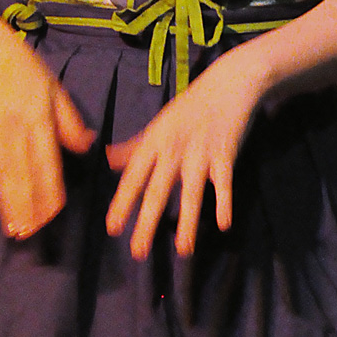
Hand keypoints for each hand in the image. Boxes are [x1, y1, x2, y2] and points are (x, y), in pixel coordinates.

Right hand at [0, 25, 94, 237]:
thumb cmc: (27, 71)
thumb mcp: (57, 90)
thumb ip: (70, 122)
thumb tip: (87, 146)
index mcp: (39, 118)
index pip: (47, 161)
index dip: (50, 188)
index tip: (55, 213)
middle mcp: (14, 129)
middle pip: (22, 174)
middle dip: (27, 206)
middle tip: (32, 233)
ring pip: (0, 175)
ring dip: (7, 205)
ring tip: (13, 230)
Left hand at [106, 44, 269, 260]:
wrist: (229, 84)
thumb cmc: (191, 105)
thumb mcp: (159, 122)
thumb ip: (135, 145)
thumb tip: (107, 160)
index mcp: (155, 140)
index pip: (134, 176)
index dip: (122, 203)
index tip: (112, 228)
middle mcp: (174, 148)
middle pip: (158, 191)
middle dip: (146, 222)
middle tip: (138, 252)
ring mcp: (201, 152)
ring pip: (191, 192)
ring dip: (188, 222)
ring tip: (183, 249)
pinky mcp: (226, 154)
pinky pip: (224, 183)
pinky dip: (224, 202)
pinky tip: (224, 223)